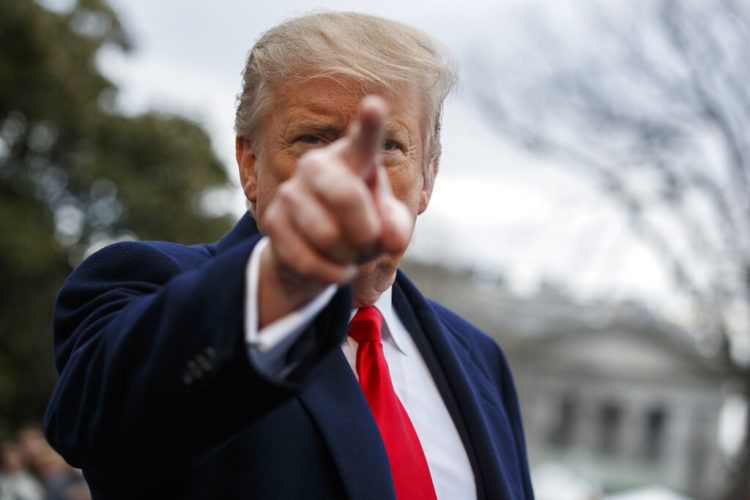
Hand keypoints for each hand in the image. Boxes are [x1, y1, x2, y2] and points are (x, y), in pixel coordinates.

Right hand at [258, 96, 412, 324]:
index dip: (370, 124)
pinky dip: (332, 274)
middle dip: (367, 233)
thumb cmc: (361, 228)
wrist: (315, 254)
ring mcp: (290, 192)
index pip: (364, 139)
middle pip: (347, 197)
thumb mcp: (388, 228)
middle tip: (371, 245)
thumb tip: (390, 238)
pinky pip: (308, 259)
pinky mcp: (272, 221)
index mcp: (352, 157)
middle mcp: (317, 165)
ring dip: (349, 257)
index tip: (376, 105)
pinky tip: (337, 269)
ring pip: (328, 235)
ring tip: (352, 256)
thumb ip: (397, 228)